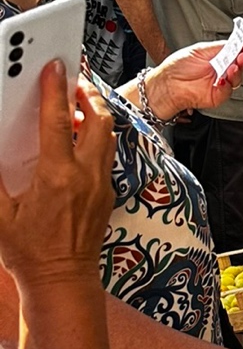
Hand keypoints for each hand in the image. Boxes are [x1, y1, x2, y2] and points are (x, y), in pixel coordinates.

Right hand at [0, 69, 112, 284]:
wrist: (62, 283)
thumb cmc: (28, 253)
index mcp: (57, 177)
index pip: (59, 121)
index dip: (55, 89)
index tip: (53, 66)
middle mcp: (86, 176)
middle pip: (99, 120)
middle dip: (86, 94)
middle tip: (69, 81)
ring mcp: (102, 185)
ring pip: (108, 136)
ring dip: (95, 114)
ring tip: (75, 103)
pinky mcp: (108, 194)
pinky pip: (107, 155)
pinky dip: (97, 137)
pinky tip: (79, 138)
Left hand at [142, 39, 242, 120]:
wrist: (167, 84)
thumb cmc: (177, 67)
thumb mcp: (199, 50)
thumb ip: (219, 47)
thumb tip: (235, 43)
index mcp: (217, 58)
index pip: (235, 52)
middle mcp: (220, 70)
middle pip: (240, 65)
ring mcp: (220, 83)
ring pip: (237, 78)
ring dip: (238, 71)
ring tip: (234, 66)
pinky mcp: (217, 95)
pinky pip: (229, 90)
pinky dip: (228, 84)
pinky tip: (223, 78)